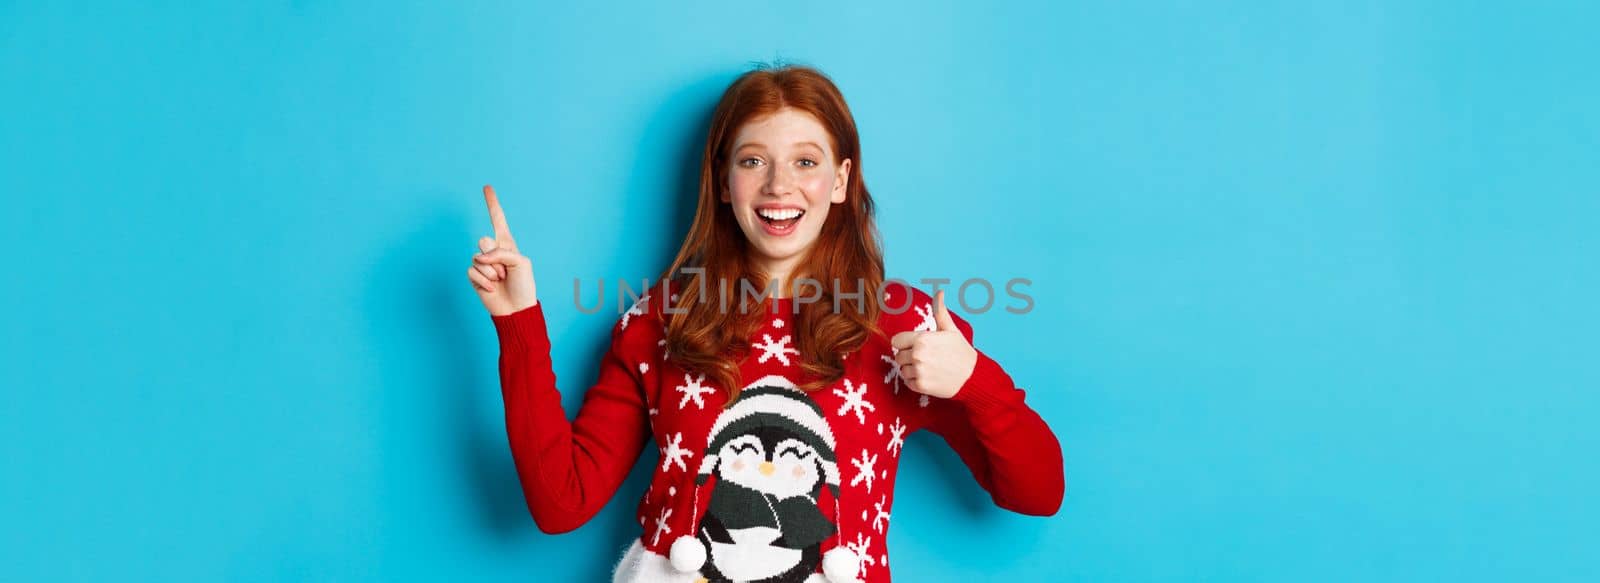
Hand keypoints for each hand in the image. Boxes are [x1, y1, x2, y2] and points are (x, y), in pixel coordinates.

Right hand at [467, 184, 537, 315]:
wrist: (516, 308)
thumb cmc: (523, 285)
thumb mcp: (520, 262)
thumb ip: (500, 252)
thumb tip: (479, 256)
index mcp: (507, 243)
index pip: (498, 220)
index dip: (492, 203)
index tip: (487, 187)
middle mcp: (493, 251)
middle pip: (484, 241)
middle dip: (496, 258)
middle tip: (506, 272)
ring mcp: (483, 263)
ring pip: (478, 258)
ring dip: (492, 272)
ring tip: (501, 281)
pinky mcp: (475, 276)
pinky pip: (472, 271)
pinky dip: (484, 281)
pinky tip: (492, 288)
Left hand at [890, 290, 977, 398]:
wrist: (973, 376)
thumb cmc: (961, 351)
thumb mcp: (950, 329)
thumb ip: (940, 311)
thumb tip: (940, 292)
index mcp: (922, 339)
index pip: (896, 341)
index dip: (904, 343)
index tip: (915, 346)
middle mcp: (918, 354)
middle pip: (898, 356)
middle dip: (908, 357)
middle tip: (926, 358)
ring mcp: (919, 371)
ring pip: (902, 370)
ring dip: (912, 370)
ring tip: (929, 368)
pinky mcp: (921, 386)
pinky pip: (908, 382)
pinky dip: (915, 382)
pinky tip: (929, 377)